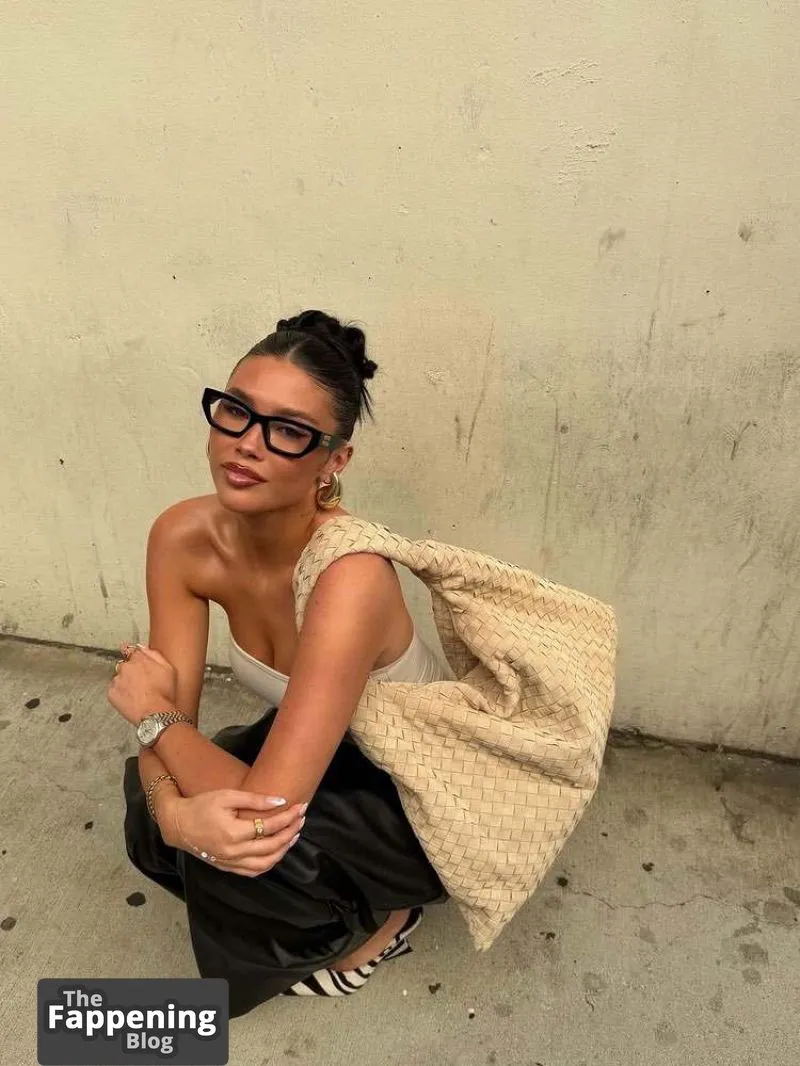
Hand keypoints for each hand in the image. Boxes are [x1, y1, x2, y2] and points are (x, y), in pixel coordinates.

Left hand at [108, 643, 177, 724]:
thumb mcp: (168, 669)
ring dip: (125, 683)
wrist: (155, 713)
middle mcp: (125, 667)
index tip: (133, 659)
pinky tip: (131, 699)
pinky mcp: (112, 694)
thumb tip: (143, 647)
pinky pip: (114, 691)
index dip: (133, 656)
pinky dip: (120, 694)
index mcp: (139, 659)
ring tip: (137, 693)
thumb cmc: (164, 692)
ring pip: (119, 678)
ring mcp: (117, 680)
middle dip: (130, 672)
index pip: (131, 651)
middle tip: (141, 683)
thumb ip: (154, 654)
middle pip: (124, 666)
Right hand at [163, 790, 305, 876]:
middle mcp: (233, 852)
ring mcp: (230, 862)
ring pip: (265, 864)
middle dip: (290, 832)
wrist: (178, 825)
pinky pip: (253, 872)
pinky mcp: (227, 867)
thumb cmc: (201, 806)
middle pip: (271, 847)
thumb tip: (281, 801)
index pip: (269, 827)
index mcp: (233, 833)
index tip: (301, 807)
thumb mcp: (227, 796)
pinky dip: (268, 863)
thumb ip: (254, 799)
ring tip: (293, 835)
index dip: (288, 817)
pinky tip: (276, 852)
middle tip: (301, 819)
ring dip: (282, 850)